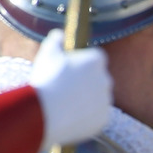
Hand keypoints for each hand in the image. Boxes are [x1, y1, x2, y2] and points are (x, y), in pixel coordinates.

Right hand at [30, 29, 110, 149]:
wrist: (45, 112)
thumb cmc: (46, 80)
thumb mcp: (47, 54)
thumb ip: (56, 41)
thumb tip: (59, 34)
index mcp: (96, 61)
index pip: (97, 56)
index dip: (84, 61)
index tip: (71, 67)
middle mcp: (106, 79)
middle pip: (98, 78)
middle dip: (86, 80)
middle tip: (66, 86)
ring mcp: (106, 100)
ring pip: (97, 97)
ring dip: (86, 98)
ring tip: (64, 102)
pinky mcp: (103, 118)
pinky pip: (95, 115)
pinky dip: (85, 115)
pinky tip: (69, 115)